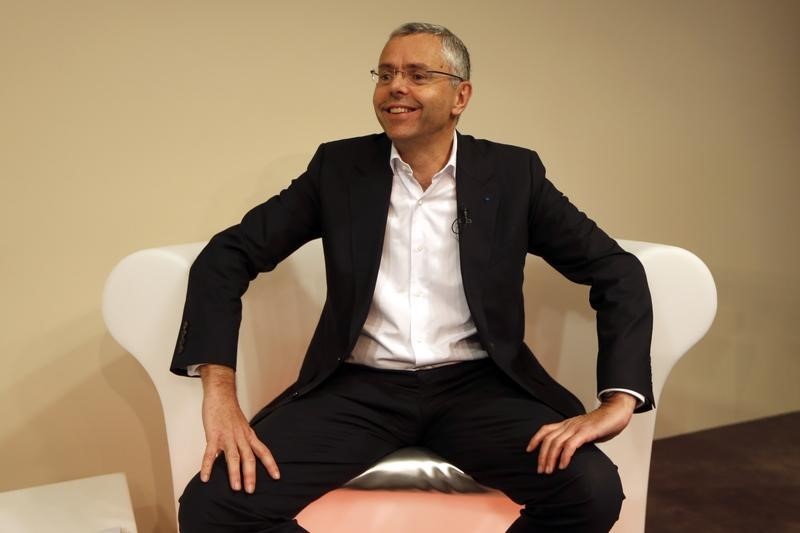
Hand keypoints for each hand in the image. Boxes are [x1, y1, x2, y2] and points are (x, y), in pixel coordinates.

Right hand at [199, 364, 279, 492]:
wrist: (220, 394)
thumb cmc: (230, 411)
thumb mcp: (242, 426)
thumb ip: (243, 440)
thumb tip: (243, 456)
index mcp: (248, 435)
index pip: (263, 451)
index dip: (270, 464)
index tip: (277, 476)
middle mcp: (240, 437)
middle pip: (249, 457)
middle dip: (250, 474)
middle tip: (251, 490)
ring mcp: (227, 436)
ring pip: (233, 456)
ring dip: (234, 472)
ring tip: (236, 488)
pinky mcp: (213, 435)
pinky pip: (210, 453)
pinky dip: (208, 466)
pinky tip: (206, 478)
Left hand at [526, 392, 636, 473]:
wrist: (616, 412)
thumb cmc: (602, 424)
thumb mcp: (585, 431)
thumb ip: (576, 439)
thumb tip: (570, 452)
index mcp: (567, 424)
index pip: (545, 429)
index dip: (535, 439)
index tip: (529, 450)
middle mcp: (569, 425)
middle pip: (548, 439)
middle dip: (542, 455)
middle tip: (540, 470)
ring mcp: (576, 428)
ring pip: (556, 443)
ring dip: (550, 458)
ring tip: (548, 471)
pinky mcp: (586, 432)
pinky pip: (570, 445)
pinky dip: (564, 456)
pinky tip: (563, 465)